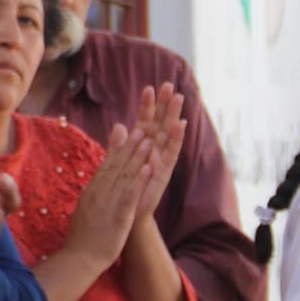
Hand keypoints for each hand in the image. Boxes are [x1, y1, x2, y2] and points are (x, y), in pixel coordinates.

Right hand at [63, 123, 155, 267]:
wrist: (79, 258)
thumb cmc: (83, 237)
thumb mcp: (86, 208)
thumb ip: (94, 192)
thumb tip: (97, 180)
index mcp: (93, 190)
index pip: (108, 165)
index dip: (120, 148)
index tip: (129, 131)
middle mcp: (99, 192)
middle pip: (117, 165)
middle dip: (131, 146)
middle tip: (142, 127)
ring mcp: (108, 202)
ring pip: (125, 175)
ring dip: (137, 157)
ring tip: (149, 140)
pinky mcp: (119, 215)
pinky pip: (131, 195)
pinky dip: (140, 180)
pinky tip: (149, 169)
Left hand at [127, 83, 185, 219]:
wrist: (129, 216)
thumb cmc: (126, 190)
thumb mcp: (120, 164)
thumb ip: (120, 144)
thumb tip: (119, 124)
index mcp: (141, 148)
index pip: (145, 122)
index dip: (147, 106)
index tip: (149, 87)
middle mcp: (154, 151)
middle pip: (160, 123)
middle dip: (164, 104)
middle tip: (169, 84)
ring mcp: (161, 160)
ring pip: (168, 133)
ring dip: (173, 115)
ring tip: (179, 98)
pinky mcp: (164, 172)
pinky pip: (172, 152)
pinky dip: (176, 138)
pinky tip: (180, 125)